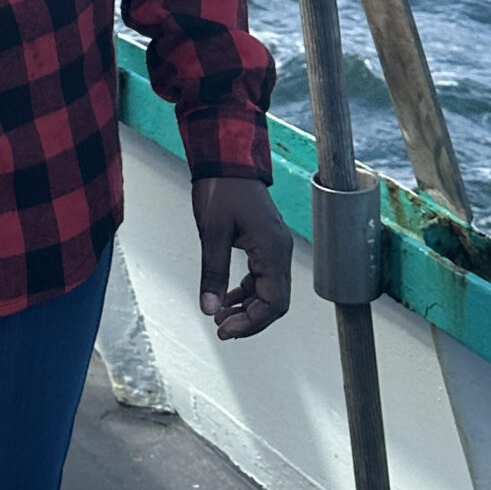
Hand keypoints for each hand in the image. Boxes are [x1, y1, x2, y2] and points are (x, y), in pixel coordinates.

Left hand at [193, 176, 292, 339]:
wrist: (227, 159)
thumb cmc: (222, 188)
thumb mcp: (213, 232)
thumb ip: (213, 272)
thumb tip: (210, 308)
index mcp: (273, 249)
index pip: (274, 303)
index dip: (251, 323)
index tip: (224, 329)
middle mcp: (280, 251)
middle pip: (276, 302)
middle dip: (250, 320)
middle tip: (222, 329)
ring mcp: (275, 247)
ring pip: (269, 292)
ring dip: (248, 308)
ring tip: (220, 316)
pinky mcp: (265, 243)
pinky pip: (262, 277)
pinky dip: (247, 292)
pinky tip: (227, 297)